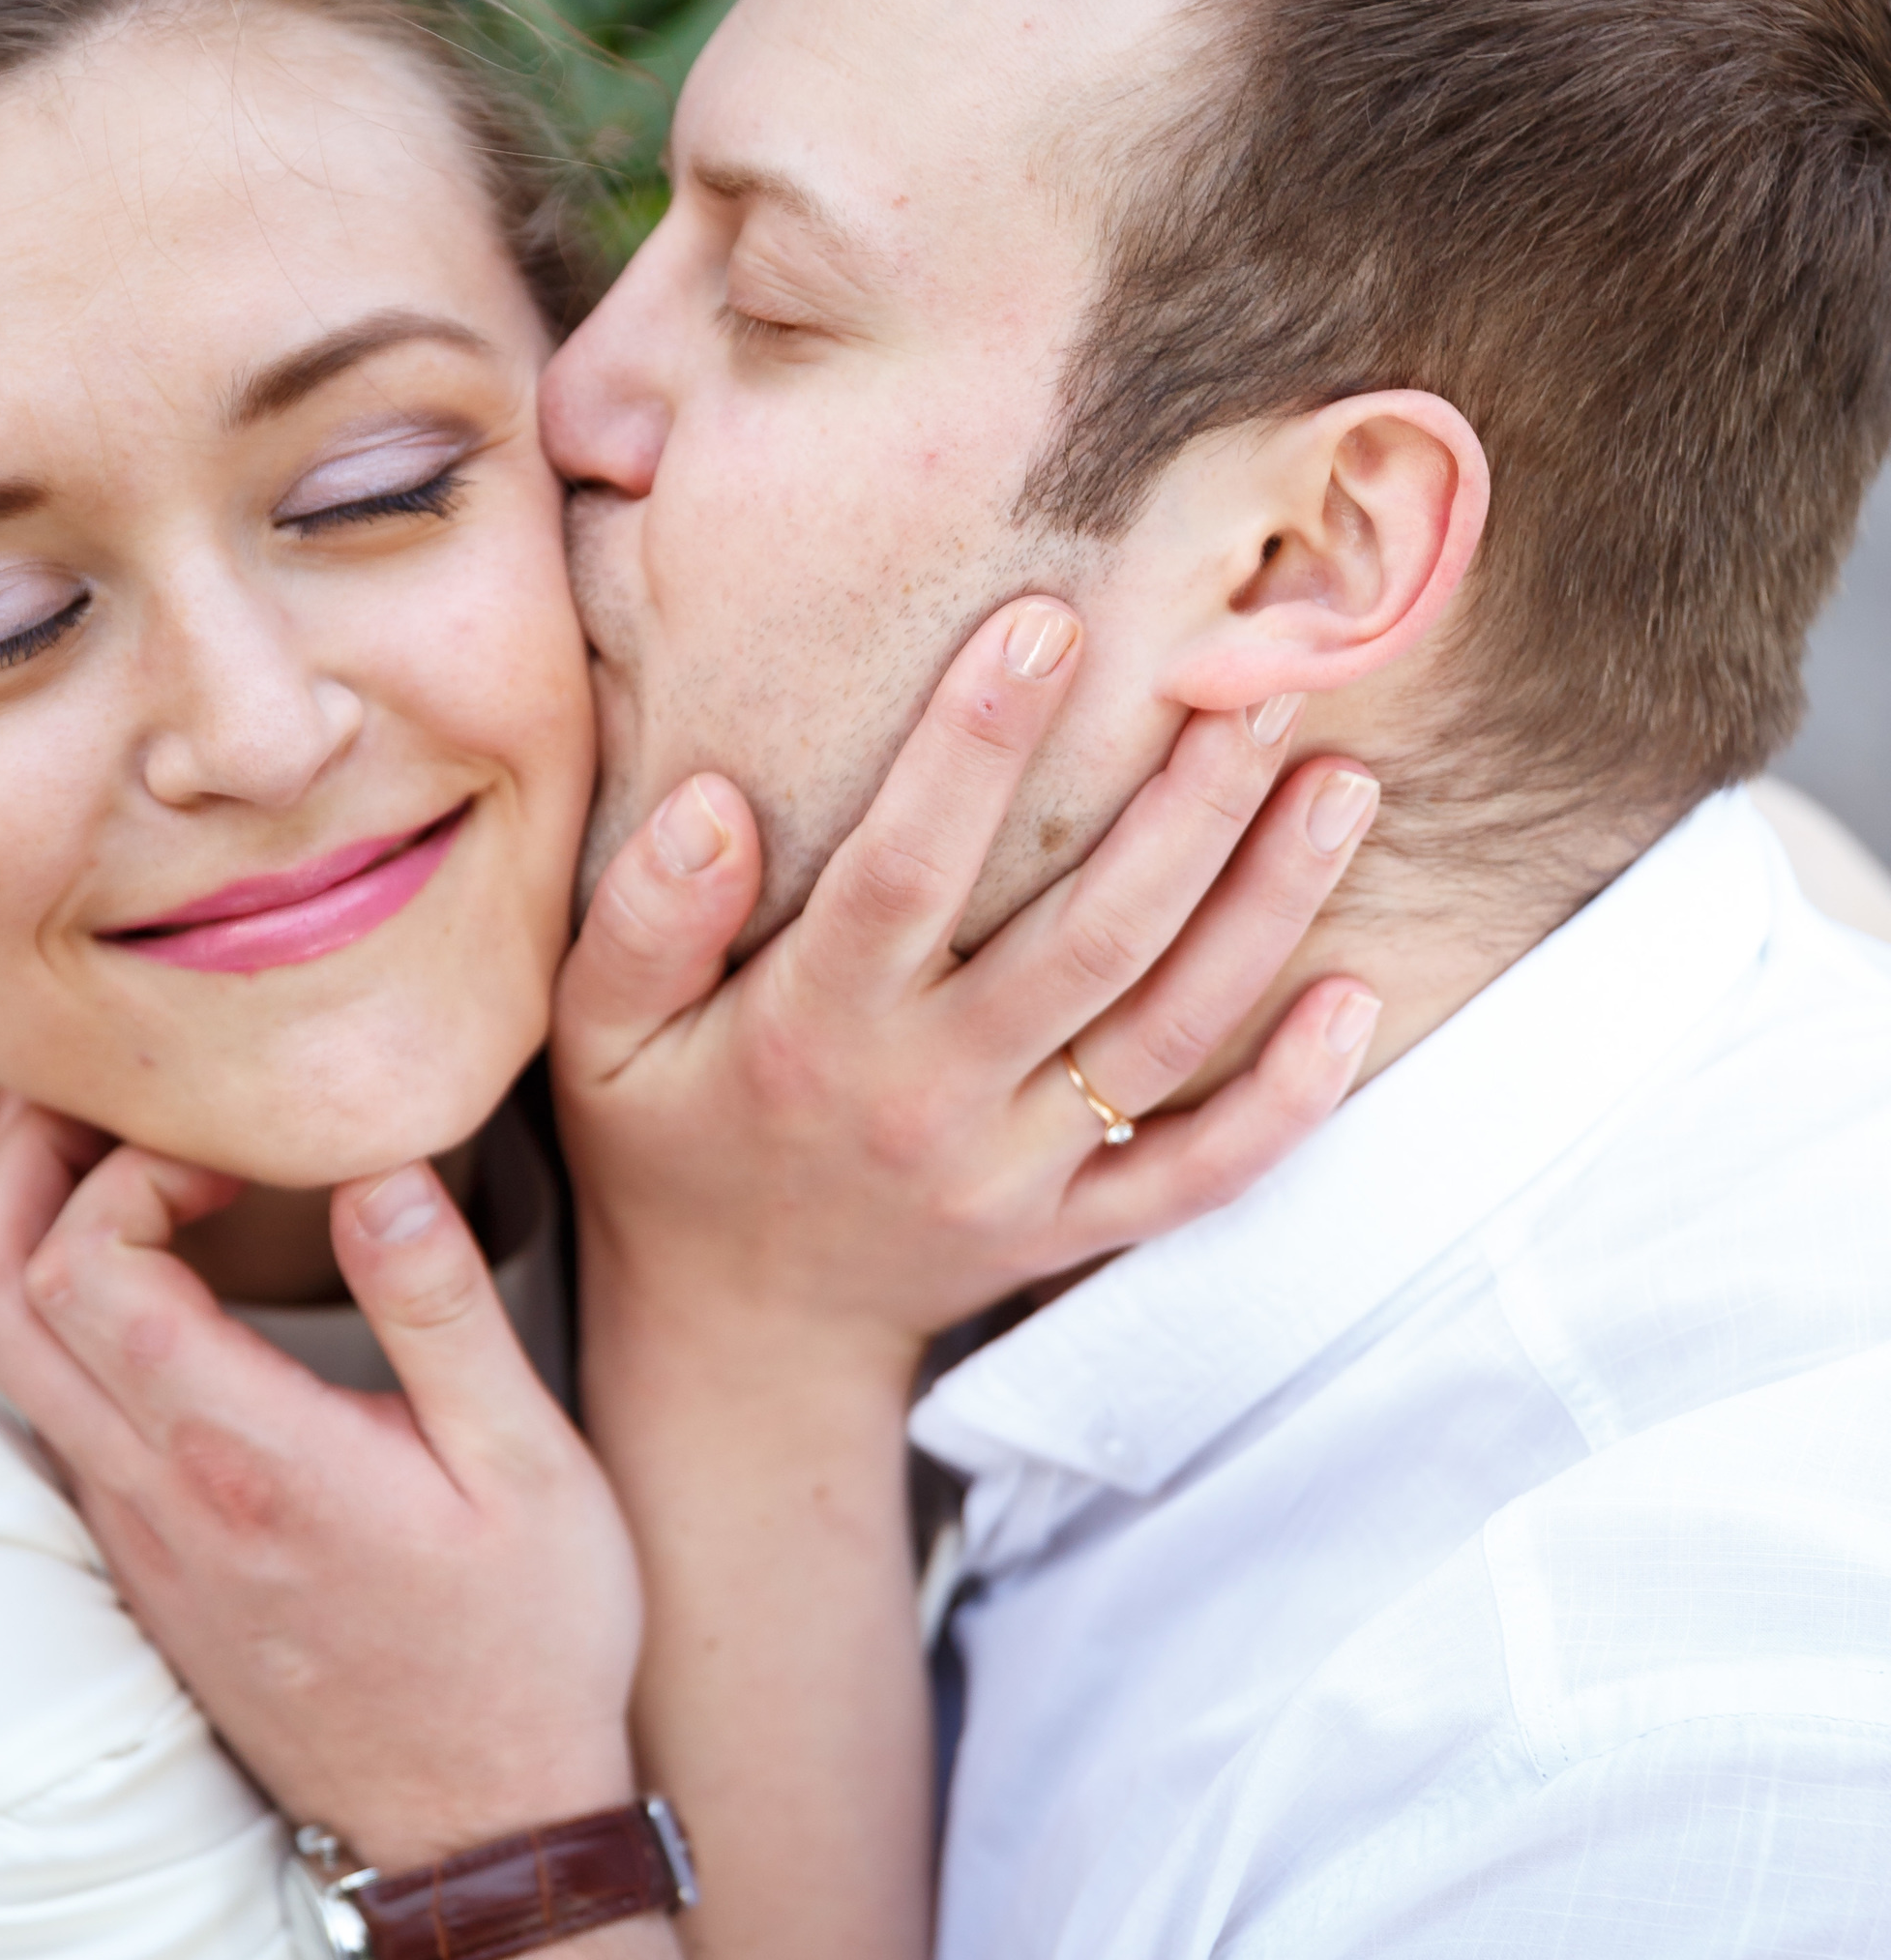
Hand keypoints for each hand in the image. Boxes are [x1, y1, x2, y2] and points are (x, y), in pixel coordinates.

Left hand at [0, 1131, 639, 1871]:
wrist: (475, 1829)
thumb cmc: (524, 1647)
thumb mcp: (527, 1465)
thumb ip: (441, 1306)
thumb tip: (378, 1163)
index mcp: (243, 1454)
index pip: (87, 1263)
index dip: (128, 1165)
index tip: (232, 1142)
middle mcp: (154, 1497)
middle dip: (22, 1169)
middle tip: (94, 1097)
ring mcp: (134, 1540)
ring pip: (5, 1366)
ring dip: (29, 1243)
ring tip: (116, 1166)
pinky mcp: (144, 1570)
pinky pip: (52, 1420)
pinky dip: (66, 1322)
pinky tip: (154, 1285)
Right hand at [557, 601, 1380, 1387]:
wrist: (735, 1334)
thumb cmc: (668, 1143)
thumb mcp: (601, 1039)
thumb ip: (642, 919)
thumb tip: (713, 800)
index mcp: (817, 1031)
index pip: (907, 872)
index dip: (975, 749)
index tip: (1049, 625)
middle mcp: (932, 1100)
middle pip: (1085, 939)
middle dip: (1183, 805)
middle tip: (1260, 679)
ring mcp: (1016, 1174)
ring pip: (1165, 1033)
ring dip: (1264, 909)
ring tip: (1340, 786)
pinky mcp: (1073, 1231)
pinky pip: (1199, 1174)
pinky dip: (1287, 1101)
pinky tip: (1356, 1001)